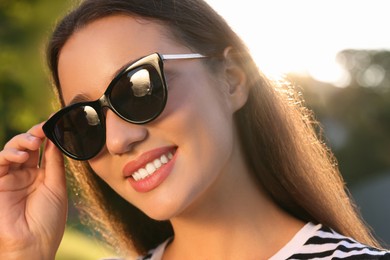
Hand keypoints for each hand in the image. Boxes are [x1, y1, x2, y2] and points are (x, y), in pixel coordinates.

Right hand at [0, 123, 66, 259]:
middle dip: (33, 134)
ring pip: (10, 152)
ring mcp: (10, 180)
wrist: (34, 244)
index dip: (46, 136)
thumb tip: (56, 140)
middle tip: (42, 128)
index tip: (53, 123)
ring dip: (20, 142)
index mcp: (41, 175)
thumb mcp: (56, 186)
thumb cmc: (49, 219)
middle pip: (26, 147)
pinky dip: (8, 156)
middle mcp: (24, 175)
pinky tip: (21, 157)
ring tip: (33, 142)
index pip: (42, 150)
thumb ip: (54, 163)